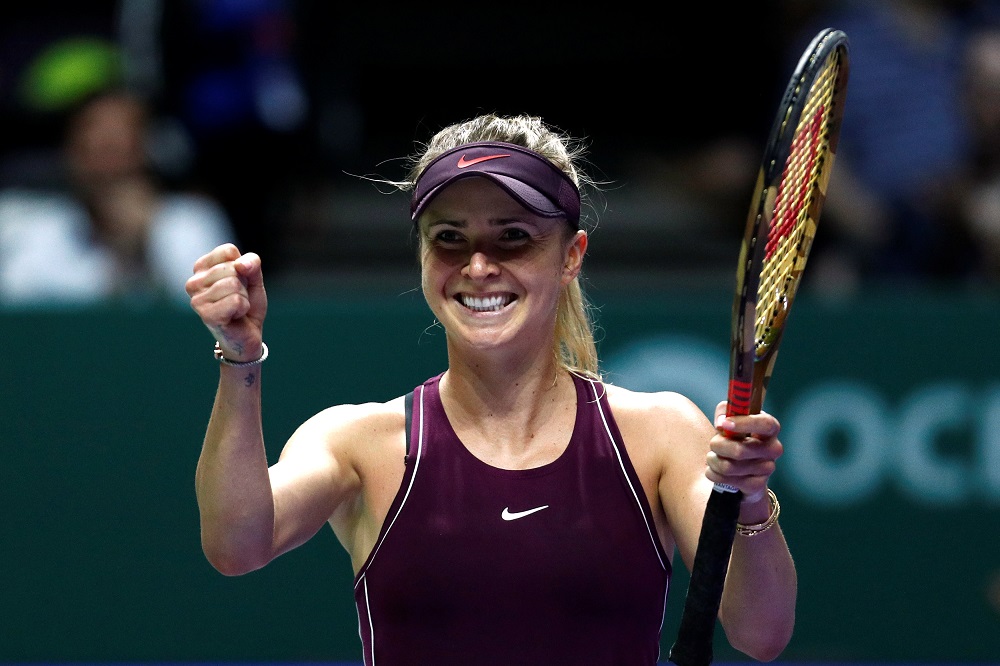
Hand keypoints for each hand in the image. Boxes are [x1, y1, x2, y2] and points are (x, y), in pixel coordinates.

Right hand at [185, 243, 267, 360]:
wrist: (248, 334)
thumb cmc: (247, 304)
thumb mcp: (253, 279)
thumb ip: (252, 264)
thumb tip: (241, 264)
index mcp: (201, 268)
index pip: (228, 251)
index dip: (243, 267)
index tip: (239, 282)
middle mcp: (193, 282)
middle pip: (232, 268)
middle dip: (244, 285)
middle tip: (238, 299)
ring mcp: (196, 300)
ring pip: (234, 284)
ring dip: (244, 298)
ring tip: (236, 308)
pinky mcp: (206, 315)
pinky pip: (235, 300)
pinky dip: (243, 307)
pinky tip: (235, 316)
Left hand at [705, 401, 783, 504]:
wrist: (740, 469)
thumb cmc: (735, 438)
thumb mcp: (729, 419)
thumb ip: (724, 411)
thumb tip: (721, 424)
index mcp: (770, 429)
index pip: (765, 424)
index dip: (744, 423)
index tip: (724, 424)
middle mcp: (773, 448)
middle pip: (739, 450)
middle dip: (717, 445)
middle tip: (713, 444)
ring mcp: (767, 468)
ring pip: (728, 466)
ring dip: (713, 460)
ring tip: (713, 457)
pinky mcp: (757, 485)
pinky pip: (726, 480)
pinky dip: (713, 474)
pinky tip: (716, 471)